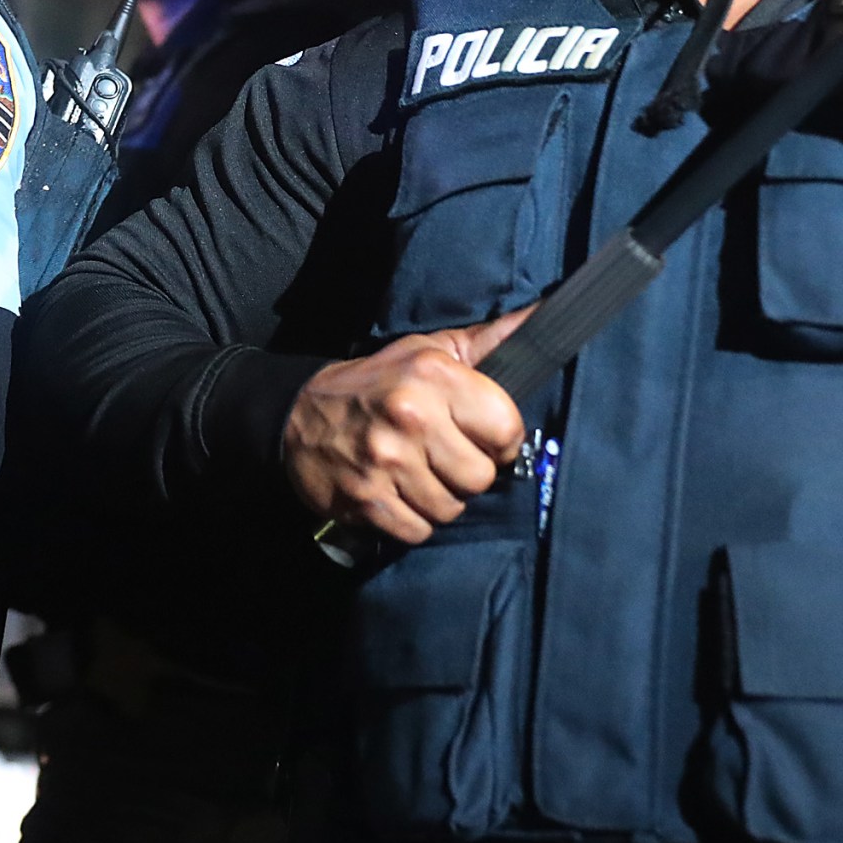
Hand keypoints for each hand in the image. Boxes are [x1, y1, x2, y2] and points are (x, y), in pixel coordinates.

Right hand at [282, 307, 531, 544]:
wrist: (295, 416)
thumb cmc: (375, 383)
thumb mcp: (428, 351)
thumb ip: (489, 340)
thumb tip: (547, 313)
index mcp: (432, 376)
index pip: (506, 429)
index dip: (499, 440)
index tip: (477, 437)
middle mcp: (410, 416)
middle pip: (481, 477)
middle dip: (466, 474)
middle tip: (441, 458)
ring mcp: (385, 461)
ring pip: (451, 508)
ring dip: (439, 499)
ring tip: (416, 475)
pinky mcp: (366, 499)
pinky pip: (419, 530)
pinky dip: (412, 520)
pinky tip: (396, 495)